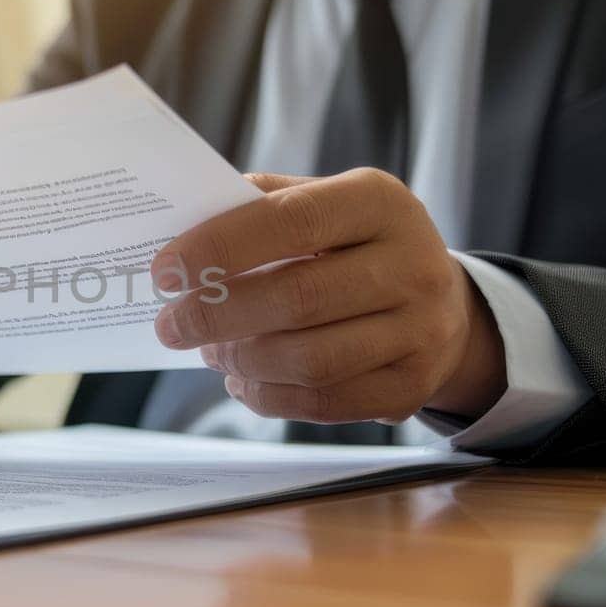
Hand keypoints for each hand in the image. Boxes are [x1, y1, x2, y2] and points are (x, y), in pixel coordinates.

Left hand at [151, 168, 505, 425]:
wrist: (440, 302)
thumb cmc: (351, 245)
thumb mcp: (322, 203)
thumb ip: (260, 207)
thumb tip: (180, 226)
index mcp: (378, 202)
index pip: (291, 220)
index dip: (220, 247)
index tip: (165, 271)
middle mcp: (411, 264)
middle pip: (298, 298)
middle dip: (217, 315)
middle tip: (171, 326)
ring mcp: (420, 331)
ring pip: (310, 360)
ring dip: (242, 360)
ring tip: (210, 352)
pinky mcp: (412, 386)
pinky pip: (324, 404)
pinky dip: (269, 397)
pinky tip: (242, 380)